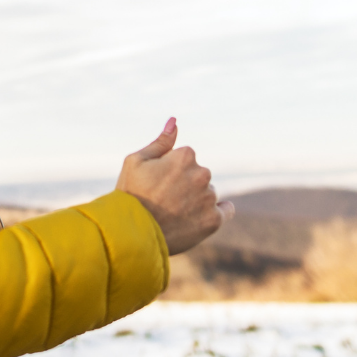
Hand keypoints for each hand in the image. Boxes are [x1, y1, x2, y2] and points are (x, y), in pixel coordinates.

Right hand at [115, 117, 232, 255]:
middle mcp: (202, 174)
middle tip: (165, 200)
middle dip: (185, 184)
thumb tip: (174, 121)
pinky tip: (199, 217)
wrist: (133, 235)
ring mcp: (209, 198)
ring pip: (209, 193)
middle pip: (199, 176)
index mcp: (185, 156)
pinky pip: (226, 211)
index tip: (158, 183)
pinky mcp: (214, 220)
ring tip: (175, 214)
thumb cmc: (131, 195)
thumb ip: (160, 142)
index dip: (170, 171)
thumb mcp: (136, 162)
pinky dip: (216, 213)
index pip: (185, 159)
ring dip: (197, 200)